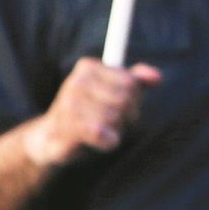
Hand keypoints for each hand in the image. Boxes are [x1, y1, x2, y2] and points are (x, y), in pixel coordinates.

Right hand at [23, 59, 160, 167]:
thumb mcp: (113, 93)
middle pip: (125, 100)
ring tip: (101, 133)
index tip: (120, 108)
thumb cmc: (88, 115)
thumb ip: (136, 81)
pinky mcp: (65, 127)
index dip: (133, 101)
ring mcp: (68, 104)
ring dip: (116, 131)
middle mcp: (76, 81)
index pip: (131, 83)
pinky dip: (108, 141)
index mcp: (88, 67)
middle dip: (126, 117)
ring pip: (115, 117)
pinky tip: (102, 142)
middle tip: (111, 124)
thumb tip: (157, 78)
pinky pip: (101, 131)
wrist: (51, 140)